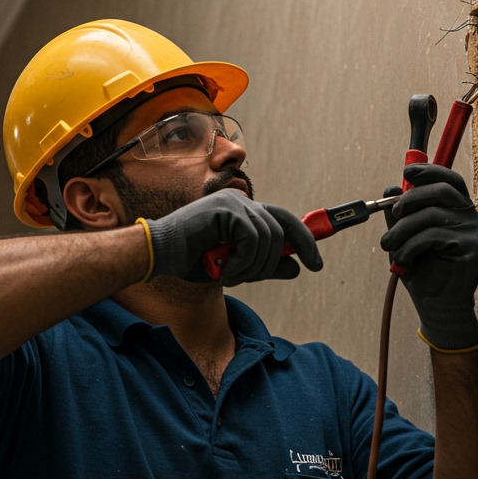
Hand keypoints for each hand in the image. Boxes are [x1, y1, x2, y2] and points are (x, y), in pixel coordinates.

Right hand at [146, 189, 323, 284]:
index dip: (305, 238)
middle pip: (283, 227)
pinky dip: (244, 262)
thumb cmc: (193, 261)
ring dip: (255, 266)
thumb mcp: (237, 268)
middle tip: (273, 274)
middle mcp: (242, 202)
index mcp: (245, 213)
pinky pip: (252, 238)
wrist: (160, 255)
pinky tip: (226, 271)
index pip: (284, 220)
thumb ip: (265, 265)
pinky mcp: (225, 209)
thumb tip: (297, 267)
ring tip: (232, 276)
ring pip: (269, 237)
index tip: (317, 262)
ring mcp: (234, 203)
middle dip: (283, 256)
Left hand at [380, 164, 477, 349]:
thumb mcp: (406, 237)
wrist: (436, 306)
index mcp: (459, 211)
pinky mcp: (471, 249)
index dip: (429, 172)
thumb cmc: (423, 271)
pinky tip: (403, 259)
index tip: (406, 173)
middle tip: (394, 216)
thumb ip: (401, 214)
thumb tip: (391, 188)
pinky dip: (410, 245)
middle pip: (441, 191)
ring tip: (390, 245)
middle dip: (410, 200)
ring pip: (433, 215)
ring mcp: (474, 233)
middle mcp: (471, 218)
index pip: (450, 180)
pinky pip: (434, 236)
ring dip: (403, 229)